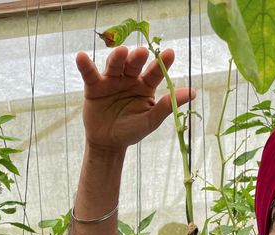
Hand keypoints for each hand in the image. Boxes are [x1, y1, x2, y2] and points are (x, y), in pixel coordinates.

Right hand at [76, 45, 194, 150]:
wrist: (108, 143)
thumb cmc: (131, 131)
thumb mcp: (151, 120)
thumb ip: (167, 105)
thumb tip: (193, 93)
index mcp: (146, 85)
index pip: (155, 72)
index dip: (162, 63)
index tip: (170, 53)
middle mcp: (129, 79)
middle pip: (134, 64)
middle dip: (137, 58)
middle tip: (142, 53)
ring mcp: (111, 80)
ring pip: (114, 65)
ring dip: (117, 58)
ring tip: (121, 52)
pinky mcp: (94, 86)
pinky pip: (90, 73)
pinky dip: (85, 65)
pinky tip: (81, 56)